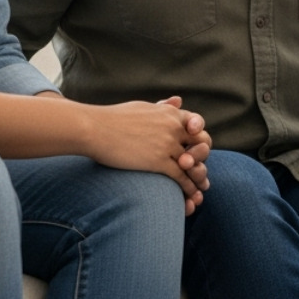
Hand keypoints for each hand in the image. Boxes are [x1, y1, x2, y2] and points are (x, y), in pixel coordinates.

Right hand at [83, 97, 203, 192]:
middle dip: (203, 157)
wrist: (95, 129)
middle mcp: (173, 127)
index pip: (197, 124)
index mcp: (170, 113)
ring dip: (198, 178)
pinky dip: (188, 188)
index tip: (196, 147)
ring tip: (200, 190)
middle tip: (201, 170)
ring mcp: (167, 144)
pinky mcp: (159, 161)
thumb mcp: (144, 107)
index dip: (199, 137)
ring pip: (193, 164)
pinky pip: (181, 177)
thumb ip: (163, 107)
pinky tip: (188, 198)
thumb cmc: (114, 118)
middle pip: (201, 143)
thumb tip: (178, 100)